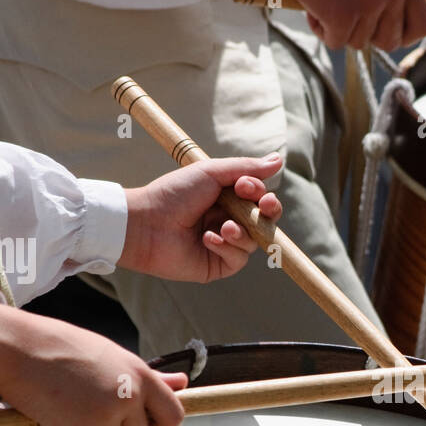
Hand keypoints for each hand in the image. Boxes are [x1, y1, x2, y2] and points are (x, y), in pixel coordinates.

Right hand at [0, 304, 186, 425]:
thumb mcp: (113, 357)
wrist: (18, 347)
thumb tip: (183, 384)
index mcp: (141, 375)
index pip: (174, 415)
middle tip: (88, 409)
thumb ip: (149, 378)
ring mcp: (106, 415)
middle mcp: (129, 396)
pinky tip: (53, 413)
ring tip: (68, 404)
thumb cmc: (63, 348)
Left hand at [118, 154, 283, 282]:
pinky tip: (206, 239)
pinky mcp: (217, 265)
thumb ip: (246, 167)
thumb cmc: (174, 194)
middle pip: (265, 221)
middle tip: (263, 206)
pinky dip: (227, 247)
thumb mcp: (211, 172)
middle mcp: (228, 221)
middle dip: (268, 212)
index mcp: (227, 199)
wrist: (146, 223)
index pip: (259, 198)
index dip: (261, 193)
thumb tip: (278, 160)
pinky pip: (238, 259)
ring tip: (224, 227)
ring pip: (254, 240)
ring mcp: (224, 245)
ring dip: (242, 231)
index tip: (246, 186)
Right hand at [282, 0, 425, 50]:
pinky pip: (336, 42)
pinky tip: (316, 4)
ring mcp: (370, 3)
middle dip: (368, 33)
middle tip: (349, 7)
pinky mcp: (344, 15)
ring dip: (341, 28)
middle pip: (391, 42)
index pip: (425, 25)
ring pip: (360, 43)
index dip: (406, 35)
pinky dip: (322, 29)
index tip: (388, 30)